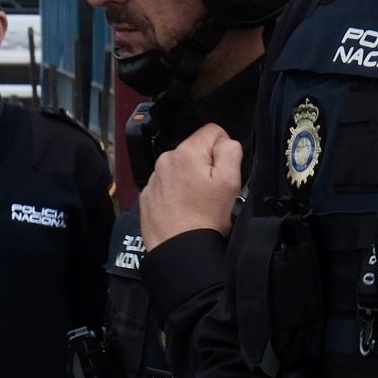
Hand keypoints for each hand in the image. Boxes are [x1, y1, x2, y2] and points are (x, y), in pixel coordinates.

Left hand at [141, 124, 244, 244]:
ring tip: (198, 201)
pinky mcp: (148, 194)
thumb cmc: (206, 216)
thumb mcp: (230, 181)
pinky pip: (168, 183)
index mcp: (185, 152)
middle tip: (212, 190)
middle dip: (207, 164)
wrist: (178, 248)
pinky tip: (183, 207)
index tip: (224, 170)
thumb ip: (230, 151)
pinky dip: (177, 191)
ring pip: (181, 167)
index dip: (224, 148)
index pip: (213, 130)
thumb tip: (225, 140)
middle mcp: (164, 159)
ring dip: (191, 178)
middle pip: (196, 149)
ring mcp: (154, 177)